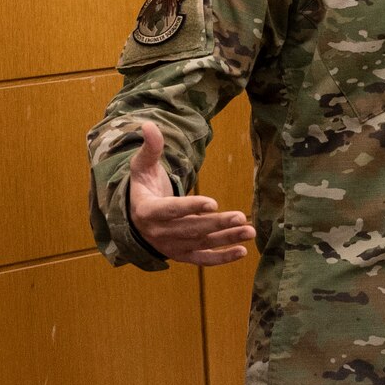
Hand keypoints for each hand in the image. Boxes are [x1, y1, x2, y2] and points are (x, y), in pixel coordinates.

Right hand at [125, 122, 254, 264]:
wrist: (134, 219)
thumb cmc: (143, 187)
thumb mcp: (142, 167)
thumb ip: (150, 148)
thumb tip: (148, 124)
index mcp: (148, 211)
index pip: (170, 210)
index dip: (191, 207)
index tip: (213, 203)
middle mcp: (159, 233)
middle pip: (191, 229)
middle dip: (217, 224)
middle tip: (241, 217)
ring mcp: (170, 247)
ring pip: (201, 243)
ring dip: (226, 239)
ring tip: (250, 231)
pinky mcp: (181, 255)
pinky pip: (203, 259)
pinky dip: (222, 258)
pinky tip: (243, 251)